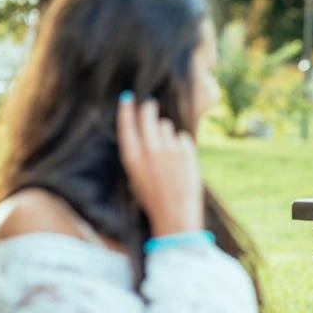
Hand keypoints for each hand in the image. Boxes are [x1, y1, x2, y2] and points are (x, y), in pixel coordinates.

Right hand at [116, 93, 203, 236]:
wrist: (175, 214)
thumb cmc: (153, 200)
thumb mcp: (136, 179)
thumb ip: (140, 155)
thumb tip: (145, 134)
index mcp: (132, 157)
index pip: (126, 124)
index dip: (126, 109)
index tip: (128, 98)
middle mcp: (149, 149)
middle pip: (148, 117)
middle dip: (149, 109)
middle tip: (151, 105)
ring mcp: (169, 148)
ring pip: (166, 126)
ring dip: (166, 132)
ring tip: (168, 152)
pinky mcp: (187, 151)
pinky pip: (182, 137)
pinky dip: (182, 145)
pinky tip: (181, 161)